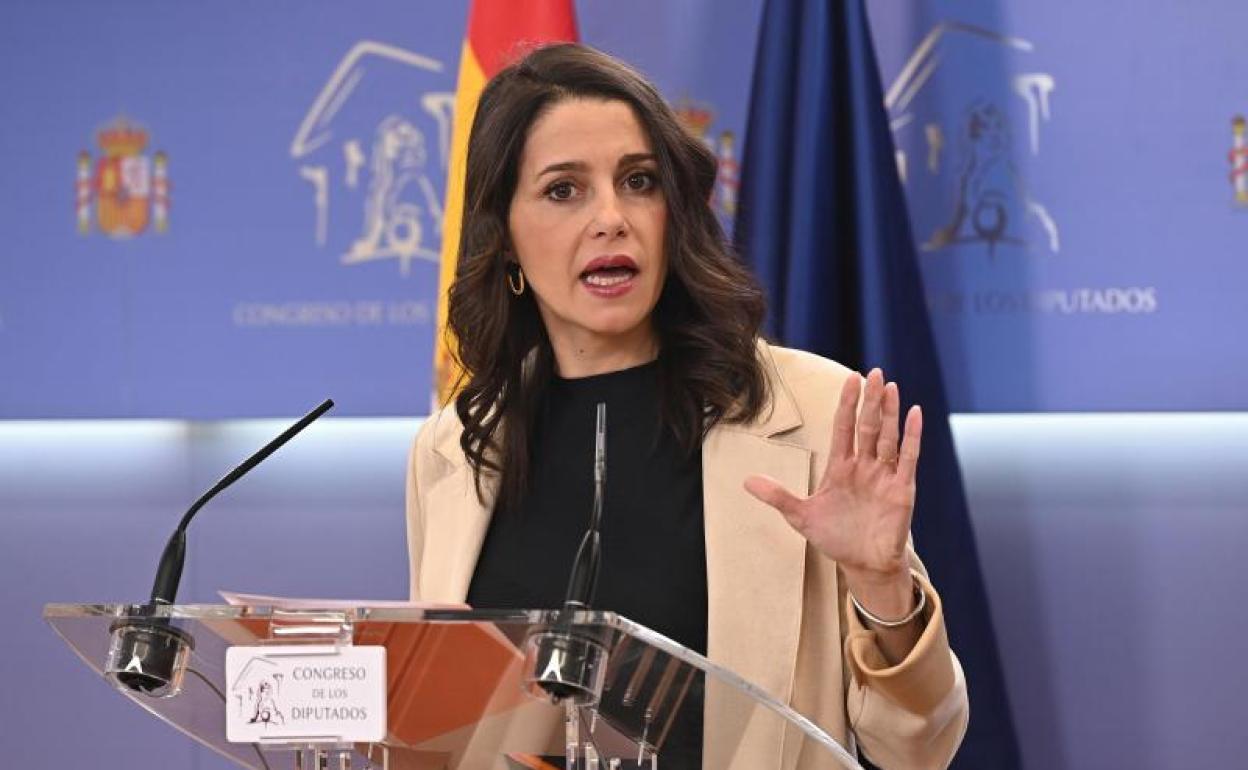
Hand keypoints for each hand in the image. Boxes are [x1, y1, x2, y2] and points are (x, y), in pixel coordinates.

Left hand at [745, 368, 921, 617]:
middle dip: (869, 400)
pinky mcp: (901, 489)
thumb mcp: (800, 516)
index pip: (844, 428)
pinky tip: (915, 414)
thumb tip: (746, 481)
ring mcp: (884, 476)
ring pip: (887, 436)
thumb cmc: (835, 539)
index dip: (846, 404)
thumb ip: (777, 496)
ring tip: (889, 386)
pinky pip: (908, 458)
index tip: (850, 380)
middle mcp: (864, 466)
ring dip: (889, 412)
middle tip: (872, 373)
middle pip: (867, 426)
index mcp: (841, 467)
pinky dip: (912, 436)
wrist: (862, 565)